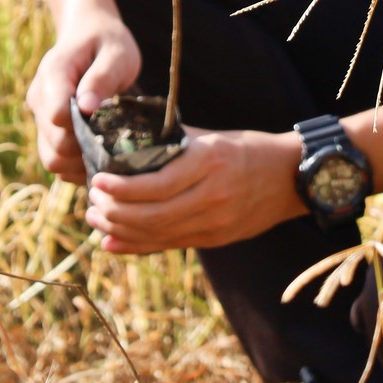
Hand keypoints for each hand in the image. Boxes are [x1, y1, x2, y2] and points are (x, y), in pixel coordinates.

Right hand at [27, 12, 140, 184]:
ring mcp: (39, 116)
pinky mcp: (45, 129)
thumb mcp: (116, 53)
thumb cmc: (107, 42)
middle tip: (117, 144)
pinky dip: (76, 167)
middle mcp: (39, 97)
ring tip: (108, 153)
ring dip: (80, 163)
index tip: (110, 124)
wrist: (89, 34)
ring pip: (51, 159)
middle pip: (54, 144)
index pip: (57, 115)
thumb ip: (101, 78)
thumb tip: (86, 108)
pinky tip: (98, 156)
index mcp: (53, 74)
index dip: (84, 128)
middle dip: (86, 150)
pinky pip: (55, 161)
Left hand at [84, 127, 307, 253]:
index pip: (157, 184)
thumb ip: (171, 141)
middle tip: (90, 201)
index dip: (122, 188)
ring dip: (121, 229)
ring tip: (96, 218)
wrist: (292, 177)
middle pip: (153, 215)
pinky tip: (113, 241)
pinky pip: (171, 245)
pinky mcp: (217, 238)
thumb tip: (124, 140)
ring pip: (159, 234)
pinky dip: (138, 245)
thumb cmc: (246, 149)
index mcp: (209, 162)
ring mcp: (216, 222)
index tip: (96, 180)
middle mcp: (213, 195)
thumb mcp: (211, 136)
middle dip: (114, 211)